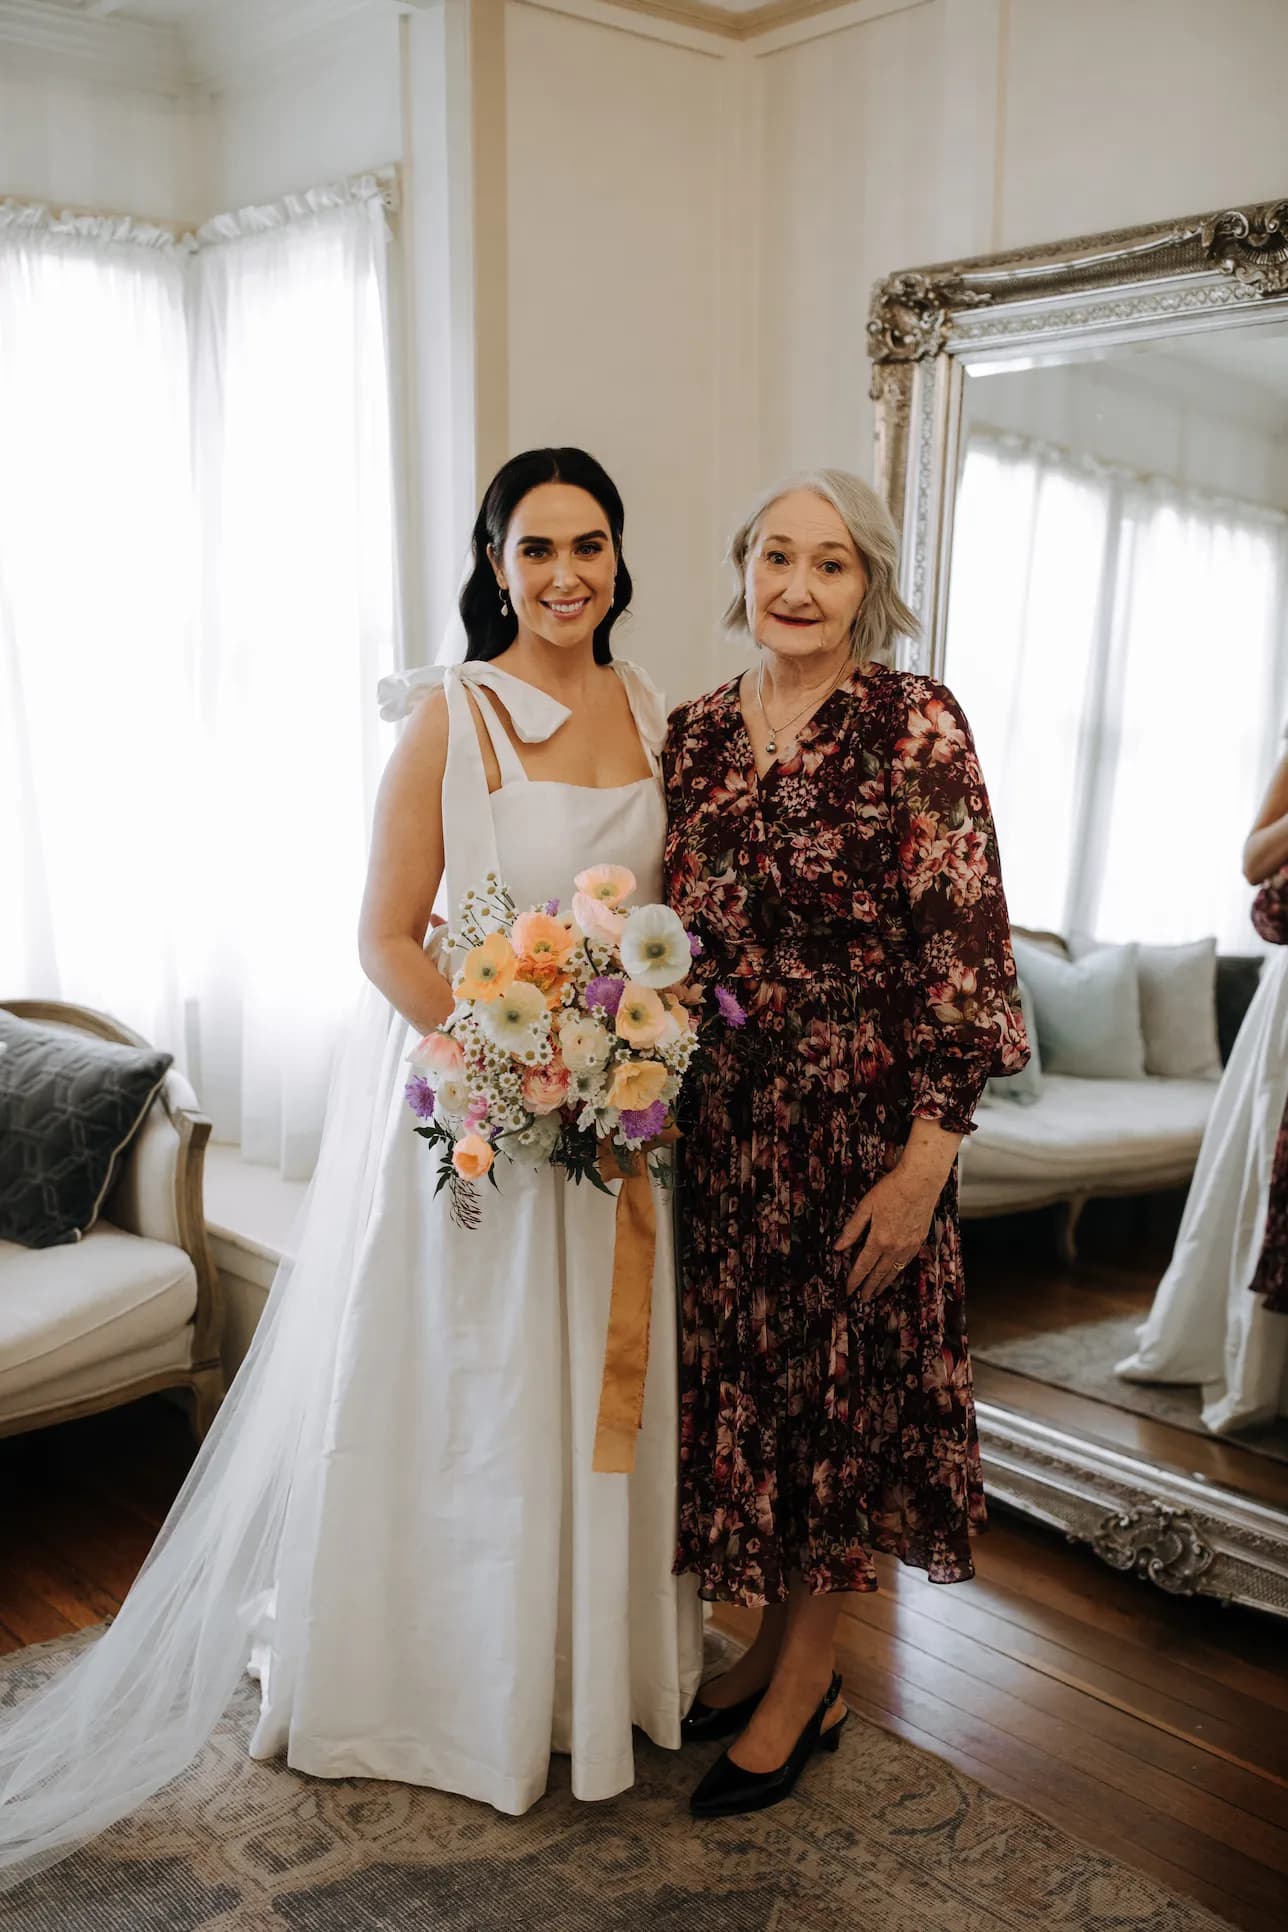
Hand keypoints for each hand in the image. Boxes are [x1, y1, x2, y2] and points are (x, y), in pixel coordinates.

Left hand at [835, 1168, 939, 1299]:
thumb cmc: (891, 1190)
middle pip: (878, 1274)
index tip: (848, 1290)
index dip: (854, 1280)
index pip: (863, 1266)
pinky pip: (906, 1264)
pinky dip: (898, 1273)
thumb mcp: (866, 1207)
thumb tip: (838, 1247)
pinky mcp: (918, 1242)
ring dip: (883, 1284)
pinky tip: (894, 1274)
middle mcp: (894, 1248)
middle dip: (869, 1288)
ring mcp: (908, 1246)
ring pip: (894, 1272)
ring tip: (876, 1293)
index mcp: (878, 1240)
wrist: (921, 1183)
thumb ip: (852, 1229)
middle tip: (862, 1299)